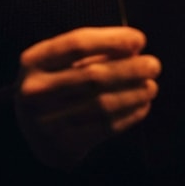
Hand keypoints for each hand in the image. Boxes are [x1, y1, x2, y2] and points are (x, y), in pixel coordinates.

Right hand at [15, 26, 159, 168]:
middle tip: (153, 65)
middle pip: (93, 76)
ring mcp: (46, 121)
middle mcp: (34, 91)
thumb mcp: (60, 61)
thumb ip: (94, 50)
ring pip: (102, 104)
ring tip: (151, 87)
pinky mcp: (62, 145)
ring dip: (134, 94)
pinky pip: (104, 128)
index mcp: (33, 61)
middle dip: (130, 69)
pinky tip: (142, 106)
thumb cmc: (54, 85)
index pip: (77, 44)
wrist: (31, 131)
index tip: (139, 39)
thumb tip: (134, 46)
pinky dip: (129, 116)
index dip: (112, 40)